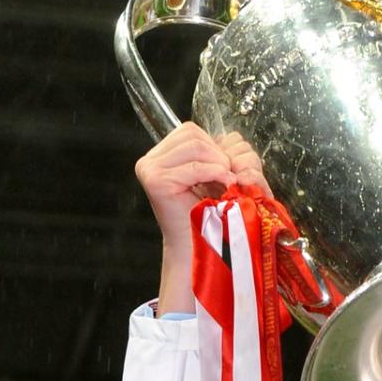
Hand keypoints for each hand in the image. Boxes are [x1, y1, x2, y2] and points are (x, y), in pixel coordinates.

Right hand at [136, 122, 270, 311]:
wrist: (199, 249)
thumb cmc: (208, 216)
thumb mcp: (212, 177)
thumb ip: (216, 154)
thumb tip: (232, 138)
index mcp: (160, 156)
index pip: (190, 131)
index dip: (214, 146)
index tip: (226, 169)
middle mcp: (149, 160)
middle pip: (192, 134)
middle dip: (218, 155)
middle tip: (230, 178)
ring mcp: (149, 169)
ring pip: (195, 146)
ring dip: (218, 164)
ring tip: (226, 183)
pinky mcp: (157, 181)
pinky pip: (195, 166)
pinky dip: (215, 173)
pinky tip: (224, 186)